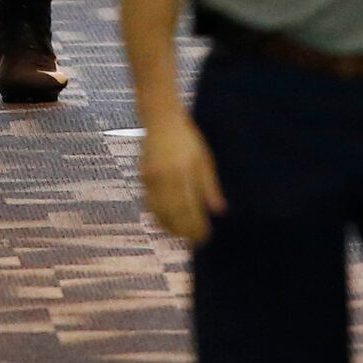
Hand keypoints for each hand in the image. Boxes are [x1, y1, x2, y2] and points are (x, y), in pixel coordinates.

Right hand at [139, 118, 225, 245]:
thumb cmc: (188, 139)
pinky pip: (150, 205)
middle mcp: (165, 178)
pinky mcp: (143, 178)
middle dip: (185, 231)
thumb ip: (210, 187)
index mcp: (184, 172)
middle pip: (174, 215)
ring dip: (171, 228)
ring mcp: (151, 179)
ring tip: (183, 235)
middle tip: (196, 241)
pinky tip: (168, 223)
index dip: (197, 226)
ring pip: (159, 213)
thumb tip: (219, 211)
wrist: (161, 121)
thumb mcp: (204, 160)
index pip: (190, 208)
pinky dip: (159, 217)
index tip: (206, 236)